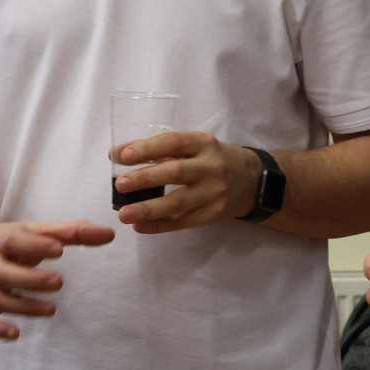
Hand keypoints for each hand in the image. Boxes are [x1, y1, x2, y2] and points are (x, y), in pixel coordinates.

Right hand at [0, 219, 113, 339]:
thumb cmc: (11, 241)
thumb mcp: (36, 231)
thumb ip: (72, 233)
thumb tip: (109, 234)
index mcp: (3, 239)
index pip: (15, 240)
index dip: (35, 245)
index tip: (58, 249)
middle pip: (4, 273)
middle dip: (29, 280)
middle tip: (59, 282)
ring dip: (22, 307)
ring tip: (52, 310)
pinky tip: (16, 334)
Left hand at [111, 131, 259, 232]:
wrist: (251, 180)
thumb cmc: (212, 159)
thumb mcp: (195, 146)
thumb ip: (161, 150)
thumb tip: (117, 154)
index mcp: (203, 143)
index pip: (173, 143)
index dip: (148, 148)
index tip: (122, 155)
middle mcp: (210, 166)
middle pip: (175, 172)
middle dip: (146, 178)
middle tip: (121, 185)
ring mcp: (214, 192)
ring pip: (178, 202)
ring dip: (149, 209)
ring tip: (124, 214)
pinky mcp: (213, 214)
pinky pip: (182, 222)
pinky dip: (159, 226)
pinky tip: (140, 227)